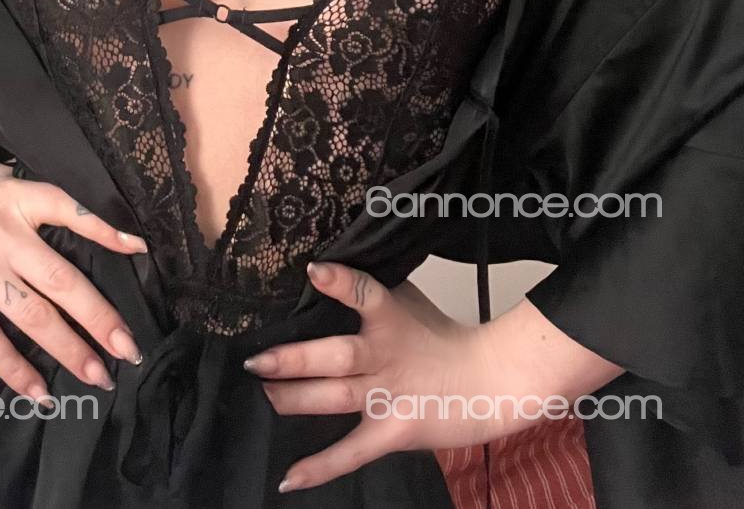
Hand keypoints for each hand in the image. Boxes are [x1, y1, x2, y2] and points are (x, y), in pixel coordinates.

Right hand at [0, 163, 147, 401]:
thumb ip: (20, 186)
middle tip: (129, 347)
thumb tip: (58, 194)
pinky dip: (18, 373)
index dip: (105, 230)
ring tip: (99, 375)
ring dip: (71, 350)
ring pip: (37, 317)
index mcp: (17, 202)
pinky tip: (41, 394)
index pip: (70, 211)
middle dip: (100, 317)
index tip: (139, 250)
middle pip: (63, 280)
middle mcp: (5, 236)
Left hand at [244, 260, 498, 493]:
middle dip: (293, 359)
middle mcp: (384, 356)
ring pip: (334, 398)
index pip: (365, 293)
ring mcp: (387, 397)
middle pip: (336, 355)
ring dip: (295, 399)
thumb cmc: (439, 337)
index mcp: (390, 318)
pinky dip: (320, 467)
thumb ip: (370, 287)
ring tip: (263, 395)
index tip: (313, 271)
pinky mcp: (392, 432)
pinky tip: (288, 479)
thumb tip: (321, 266)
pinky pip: (351, 453)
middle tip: (257, 361)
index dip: (340, 282)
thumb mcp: (407, 301)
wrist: (488, 382)